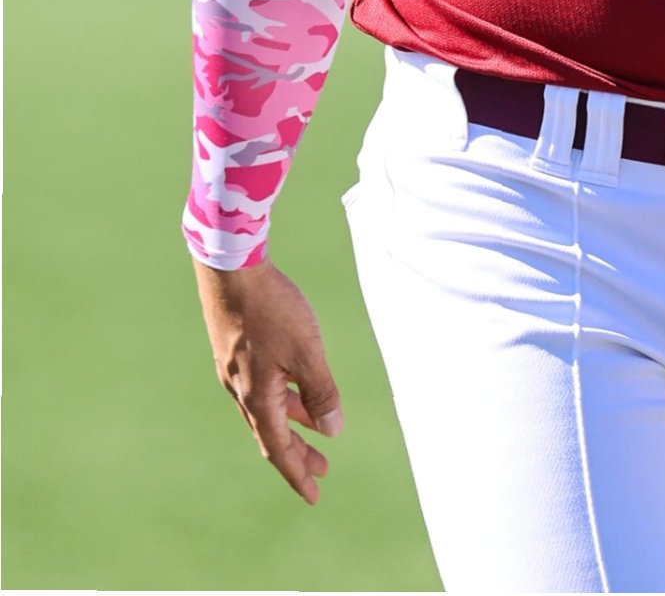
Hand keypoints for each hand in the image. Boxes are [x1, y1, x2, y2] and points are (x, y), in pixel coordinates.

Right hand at [193, 256, 343, 503]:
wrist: (231, 268)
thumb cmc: (271, 308)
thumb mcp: (306, 351)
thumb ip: (321, 391)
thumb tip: (333, 430)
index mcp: (257, 397)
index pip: (279, 449)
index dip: (297, 473)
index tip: (314, 495)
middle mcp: (241, 390)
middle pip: (272, 433)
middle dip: (298, 453)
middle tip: (322, 470)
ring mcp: (234, 370)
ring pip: (266, 408)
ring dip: (292, 422)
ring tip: (317, 428)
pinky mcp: (234, 349)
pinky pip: (261, 387)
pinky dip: (282, 397)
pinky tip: (295, 385)